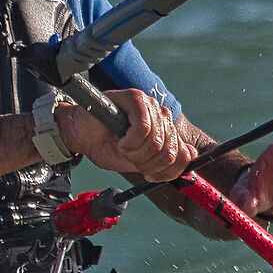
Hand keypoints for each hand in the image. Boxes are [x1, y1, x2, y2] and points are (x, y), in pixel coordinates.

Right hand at [56, 89, 188, 182]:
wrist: (81, 136)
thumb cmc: (107, 147)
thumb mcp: (140, 162)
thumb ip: (165, 161)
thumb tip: (191, 155)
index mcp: (166, 131)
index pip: (182, 155)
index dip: (166, 171)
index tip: (148, 174)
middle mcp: (161, 116)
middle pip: (169, 151)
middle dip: (146, 163)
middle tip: (129, 158)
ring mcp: (150, 106)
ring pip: (156, 141)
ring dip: (135, 153)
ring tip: (121, 147)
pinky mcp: (135, 98)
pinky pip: (143, 128)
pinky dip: (130, 141)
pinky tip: (120, 140)